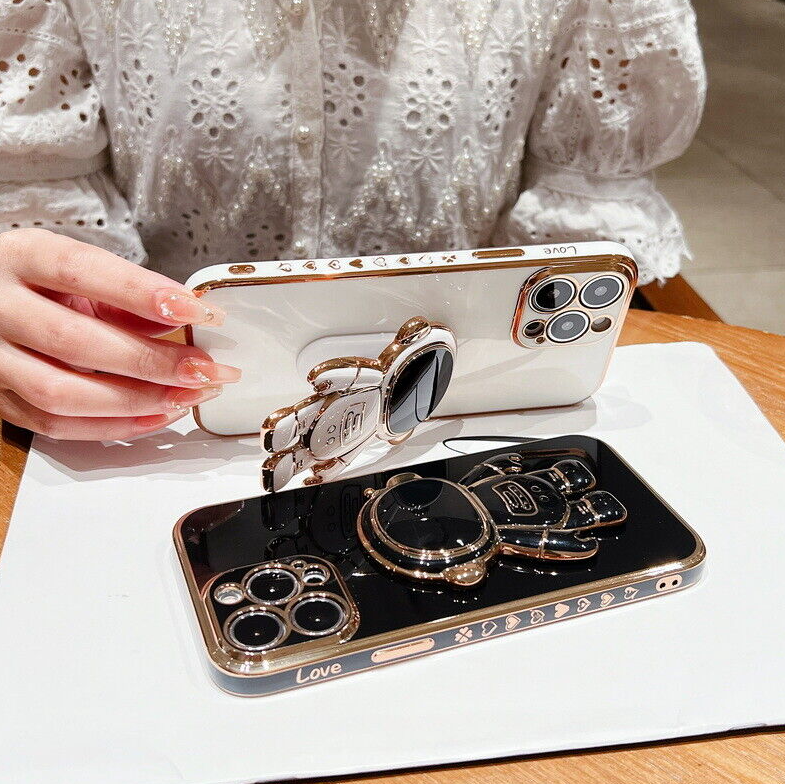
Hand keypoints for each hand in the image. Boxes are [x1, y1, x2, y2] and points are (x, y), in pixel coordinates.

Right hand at [0, 228, 239, 439]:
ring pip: (63, 394)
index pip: (82, 271)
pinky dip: (115, 427)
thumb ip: (126, 294)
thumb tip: (187, 317)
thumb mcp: (76, 270)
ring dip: (138, 401)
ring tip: (188, 396)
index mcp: (21, 258)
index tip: (197, 310)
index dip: (142, 293)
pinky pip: (55, 426)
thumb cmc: (37, 282)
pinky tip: (158, 415)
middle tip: (205, 368)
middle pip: (75, 342)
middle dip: (153, 361)